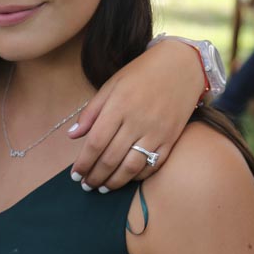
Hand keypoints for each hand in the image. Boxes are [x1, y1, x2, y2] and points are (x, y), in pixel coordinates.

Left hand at [67, 38, 203, 190]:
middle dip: (95, 176)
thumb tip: (72, 136)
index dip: (84, 162)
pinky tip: (126, 178)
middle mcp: (137, 121)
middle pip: (111, 158)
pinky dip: (138, 176)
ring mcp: (157, 132)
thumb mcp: (112, 85)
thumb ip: (91, 112)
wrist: (181, 66)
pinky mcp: (171, 138)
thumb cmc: (142, 73)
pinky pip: (153, 165)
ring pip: (131, 166)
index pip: (96, 142)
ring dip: (114, 182)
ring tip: (102, 187)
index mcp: (119, 106)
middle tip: (86, 185)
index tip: (75, 175)